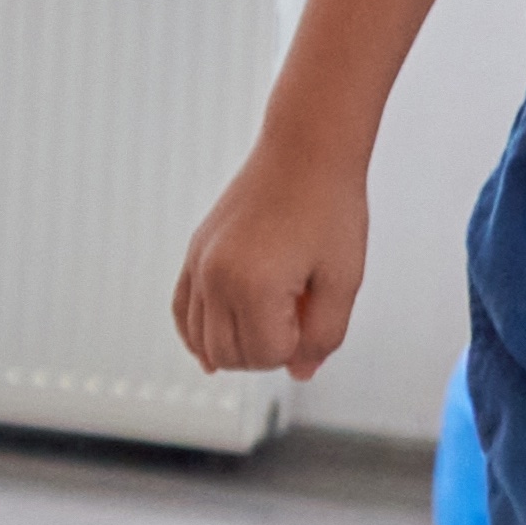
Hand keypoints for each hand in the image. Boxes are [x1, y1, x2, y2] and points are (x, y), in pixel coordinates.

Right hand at [171, 143, 368, 378]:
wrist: (305, 151)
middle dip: (266, 352)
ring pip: (202, 342)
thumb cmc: (330, 208)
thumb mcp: (343, 280)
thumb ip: (325, 335)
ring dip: (236, 348)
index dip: (298, 347)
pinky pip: (182, 312)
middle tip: (298, 319)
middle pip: (229, 355)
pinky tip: (211, 351)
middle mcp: (215, 277)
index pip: (267, 355)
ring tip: (270, 323)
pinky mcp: (194, 254)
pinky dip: (196, 336)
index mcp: (253, 285)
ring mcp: (198, 265)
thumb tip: (300, 372)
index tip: (315, 312)